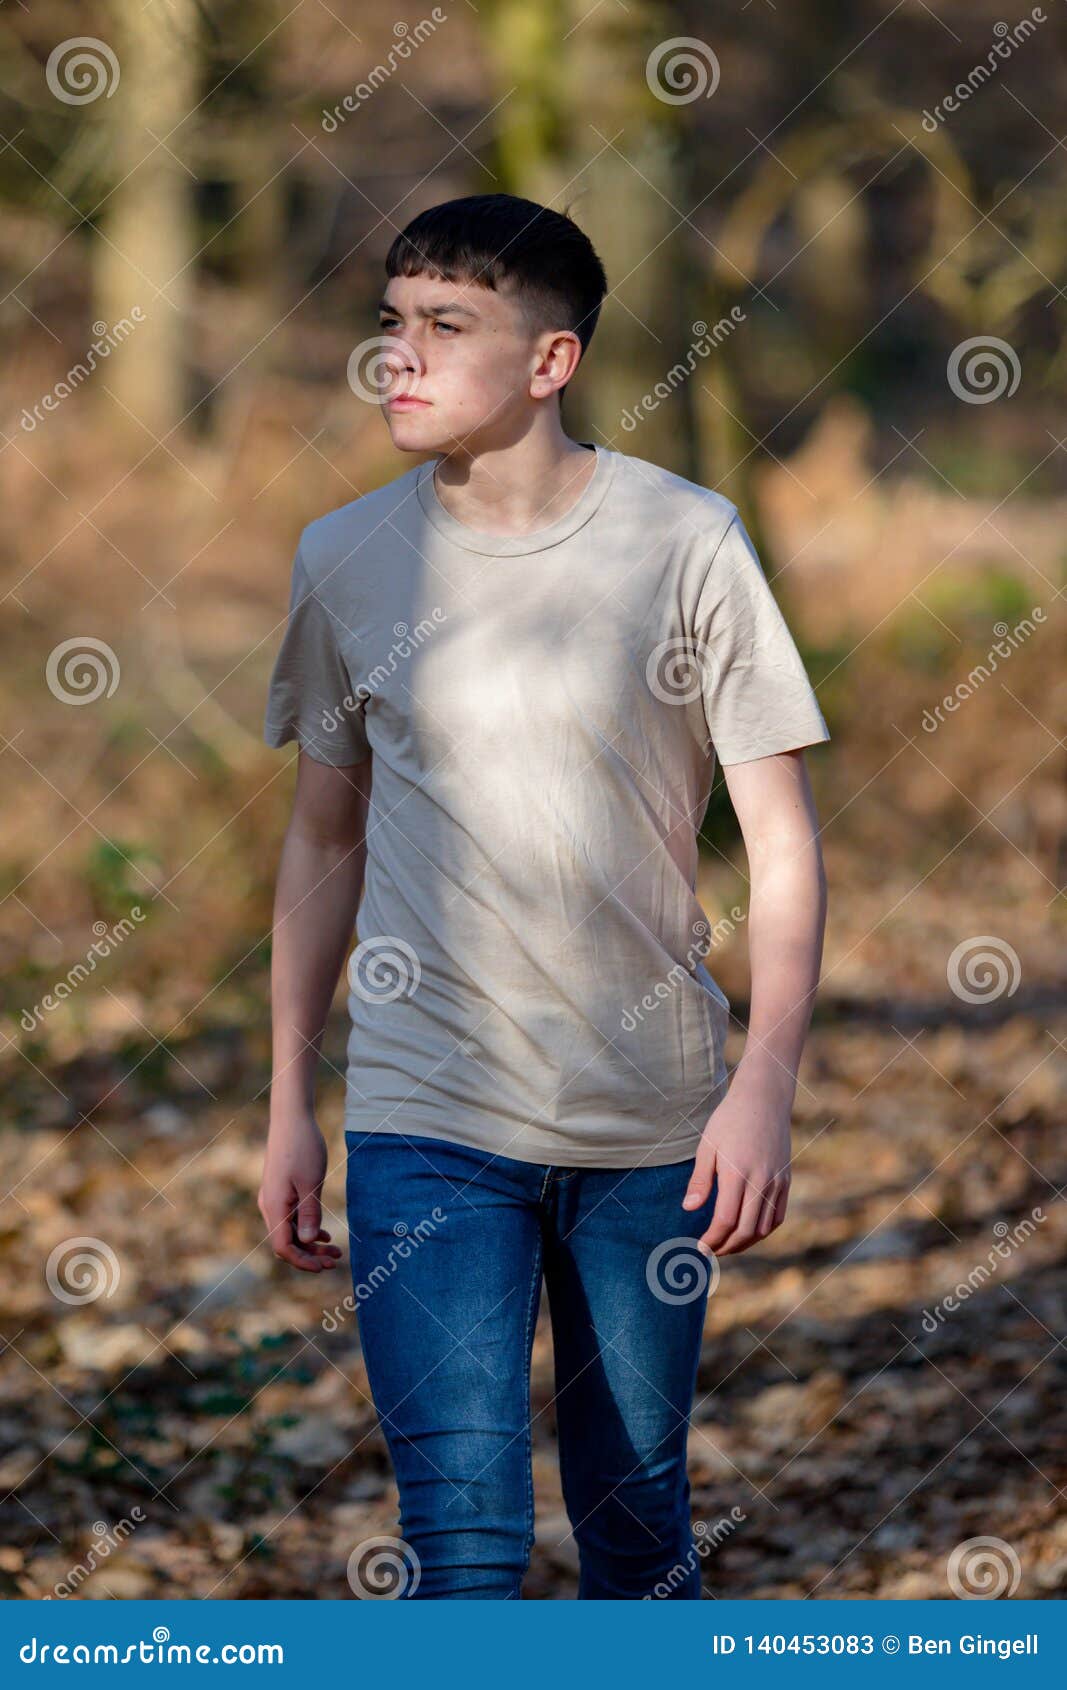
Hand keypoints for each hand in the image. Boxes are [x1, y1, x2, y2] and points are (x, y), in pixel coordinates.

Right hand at [258, 1113, 343, 1272]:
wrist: (290, 1118)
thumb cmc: (302, 1147)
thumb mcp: (311, 1182)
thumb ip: (310, 1213)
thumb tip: (310, 1241)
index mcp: (275, 1206)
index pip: (283, 1247)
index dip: (303, 1261)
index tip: (324, 1267)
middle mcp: (269, 1205)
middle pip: (286, 1242)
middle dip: (310, 1255)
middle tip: (335, 1261)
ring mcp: (273, 1198)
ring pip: (290, 1231)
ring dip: (310, 1243)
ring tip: (335, 1250)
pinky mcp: (279, 1191)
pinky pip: (290, 1218)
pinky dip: (306, 1228)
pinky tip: (323, 1233)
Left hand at [680, 1062, 792, 1256]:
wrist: (763, 1100)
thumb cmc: (729, 1120)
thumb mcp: (707, 1146)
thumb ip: (700, 1180)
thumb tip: (689, 1209)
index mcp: (737, 1173)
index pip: (726, 1220)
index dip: (712, 1239)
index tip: (700, 1246)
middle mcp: (761, 1181)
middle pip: (746, 1231)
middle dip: (727, 1247)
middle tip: (711, 1250)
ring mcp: (777, 1182)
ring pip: (763, 1228)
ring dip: (745, 1242)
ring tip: (727, 1244)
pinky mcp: (785, 1180)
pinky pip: (777, 1216)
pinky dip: (763, 1231)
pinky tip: (748, 1232)